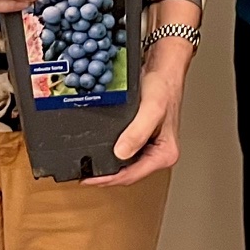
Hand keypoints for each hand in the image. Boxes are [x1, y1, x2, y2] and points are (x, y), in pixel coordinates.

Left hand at [84, 52, 189, 187]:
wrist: (163, 70)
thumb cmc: (163, 87)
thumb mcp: (151, 109)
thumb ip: (137, 132)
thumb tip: (120, 153)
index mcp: (165, 154)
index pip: (133, 175)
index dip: (109, 179)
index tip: (90, 178)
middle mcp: (158, 154)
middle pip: (128, 174)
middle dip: (106, 176)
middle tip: (84, 175)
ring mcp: (150, 148)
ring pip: (125, 165)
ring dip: (107, 167)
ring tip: (88, 168)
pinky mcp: (141, 139)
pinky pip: (123, 152)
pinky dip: (110, 154)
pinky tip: (99, 152)